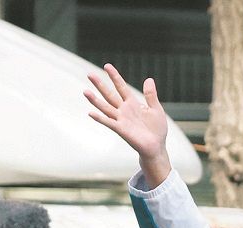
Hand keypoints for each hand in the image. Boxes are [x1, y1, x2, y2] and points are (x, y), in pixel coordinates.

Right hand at [85, 64, 169, 183]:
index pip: (121, 87)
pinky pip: (109, 123)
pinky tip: (91, 113)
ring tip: (85, 91)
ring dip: (95, 100)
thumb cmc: (157, 129)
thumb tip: (149, 79)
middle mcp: (124, 110)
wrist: (156, 147)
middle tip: (89, 74)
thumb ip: (150, 95)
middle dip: (100, 85)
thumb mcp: (156, 109)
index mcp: (132, 103)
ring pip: (105, 107)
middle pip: (109, 95)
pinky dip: (100, 118)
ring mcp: (121, 120)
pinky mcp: (121, 130)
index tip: (107, 65)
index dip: (114, 76)